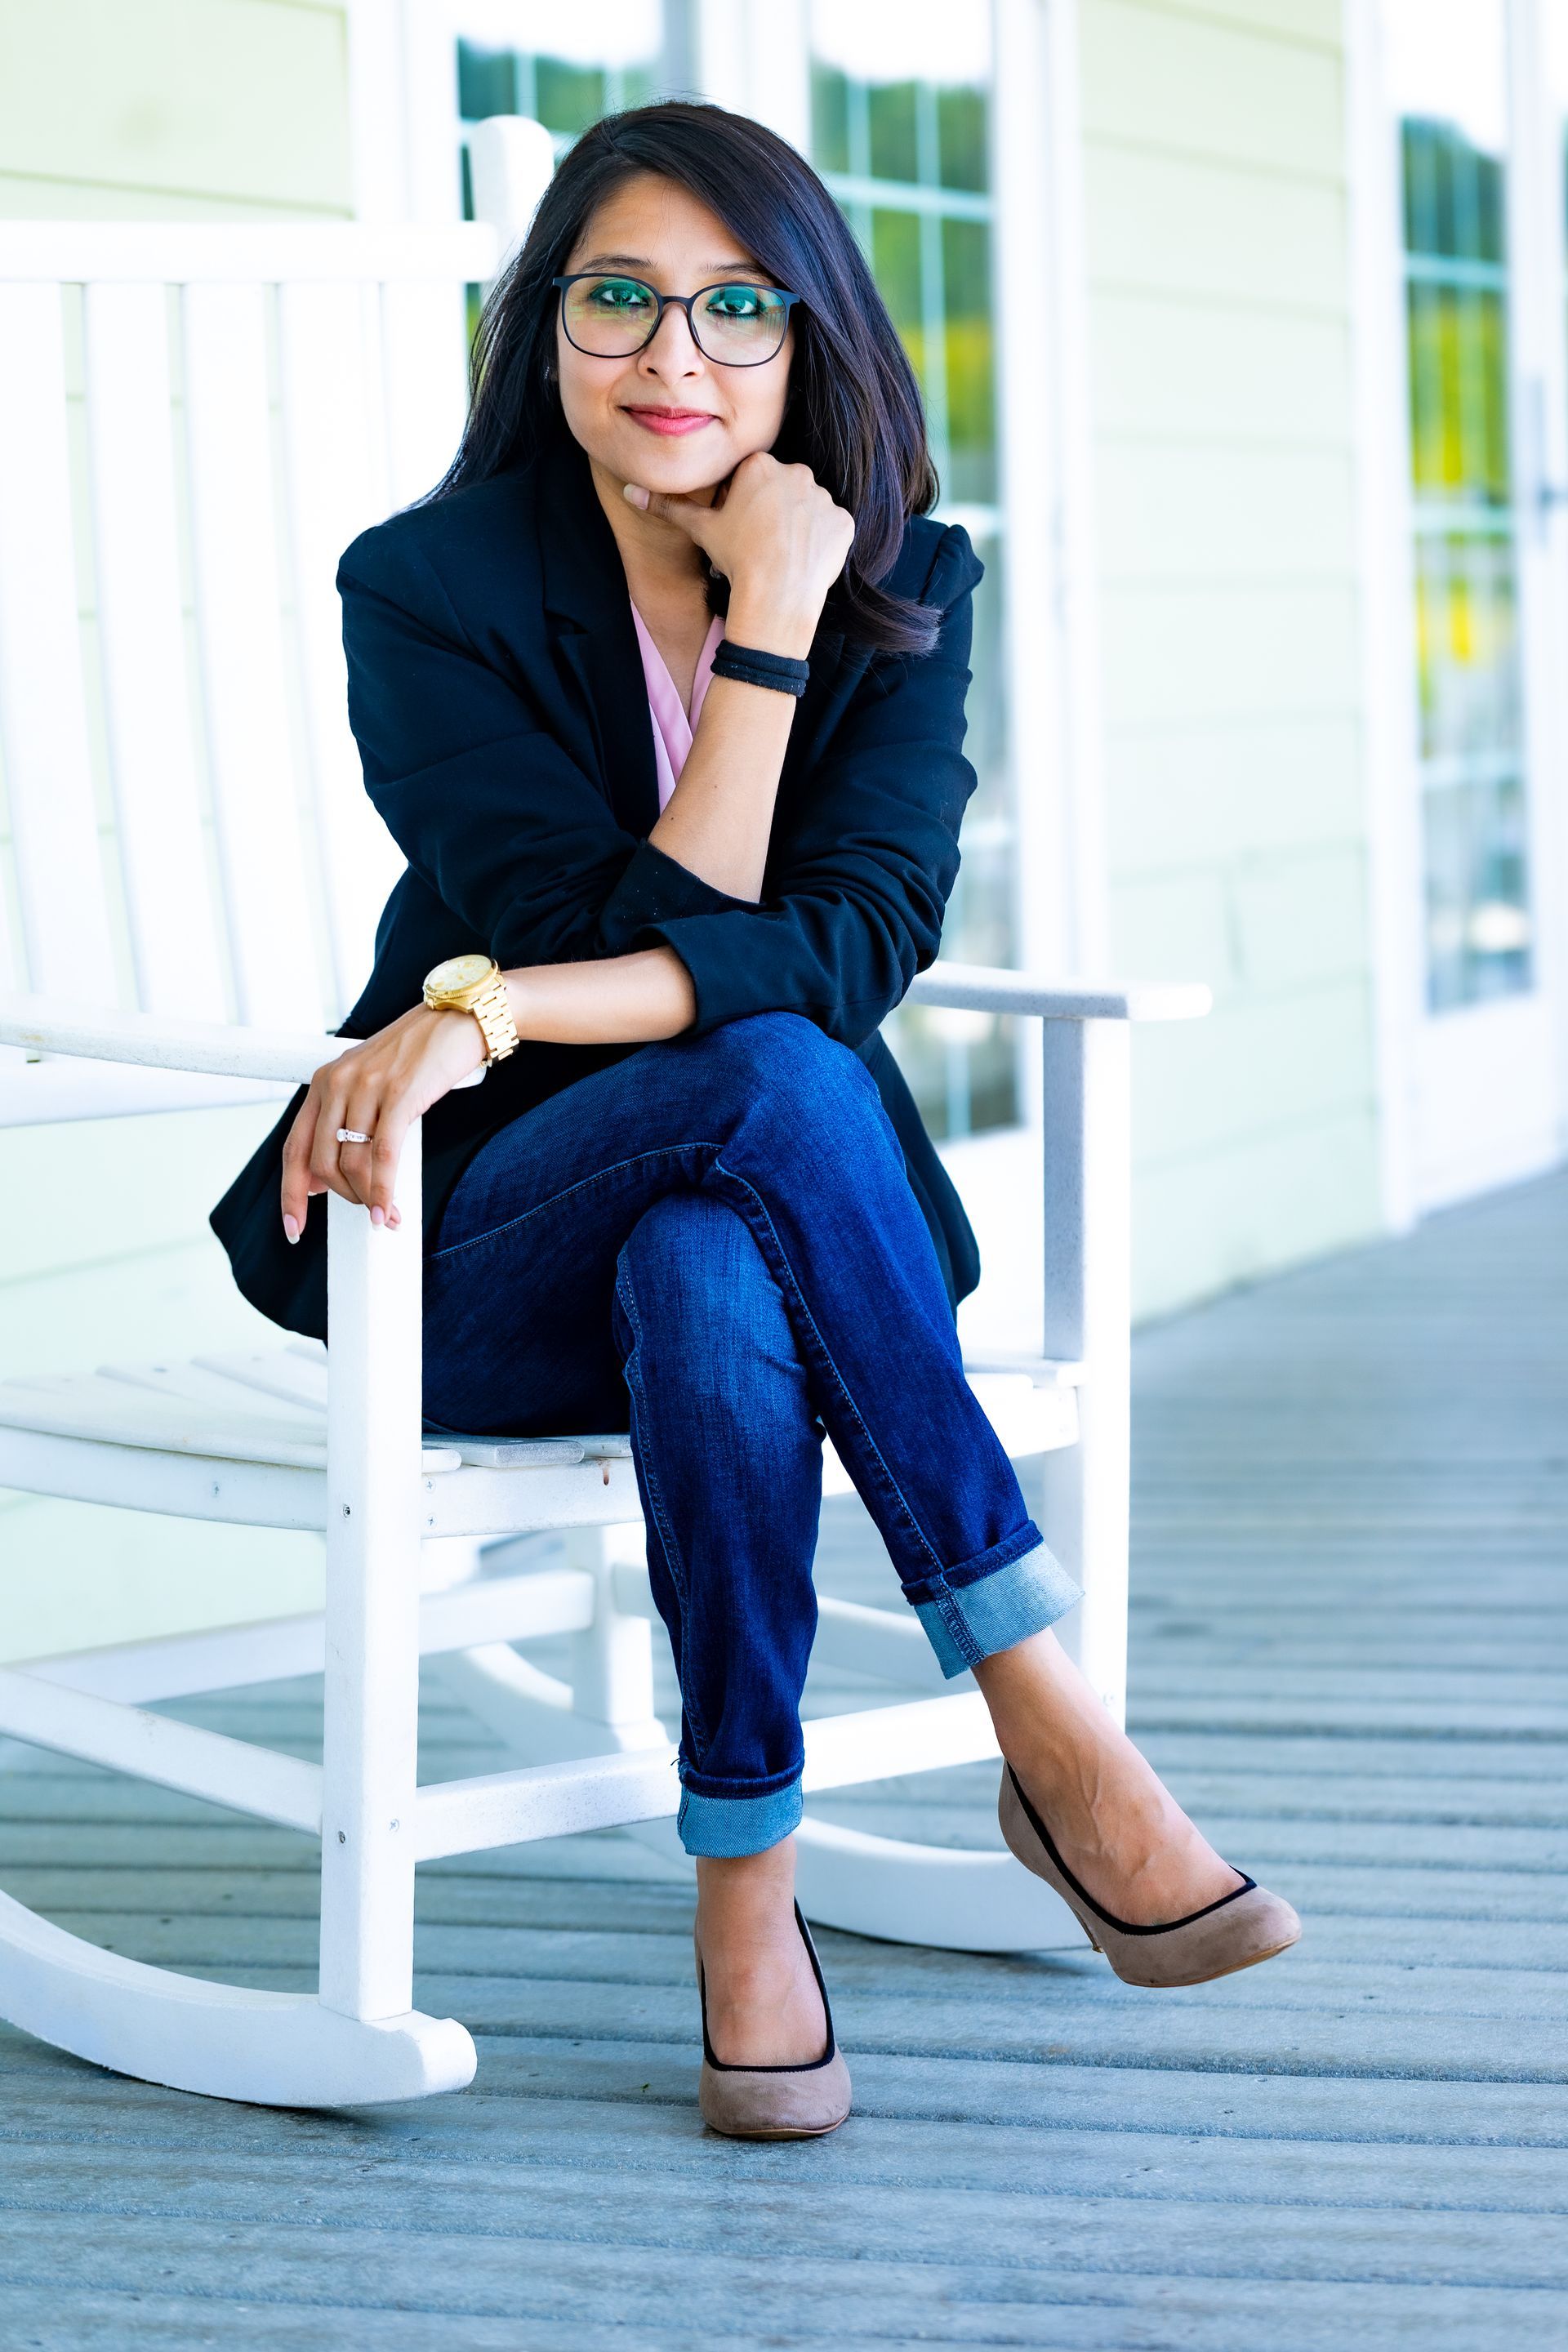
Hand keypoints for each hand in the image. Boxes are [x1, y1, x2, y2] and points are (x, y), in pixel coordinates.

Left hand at [280, 1003, 484, 1240]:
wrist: (457, 1019)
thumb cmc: (417, 1054)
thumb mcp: (368, 1082)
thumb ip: (343, 1121)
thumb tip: (323, 1179)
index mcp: (324, 1082)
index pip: (295, 1148)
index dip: (291, 1194)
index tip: (293, 1228)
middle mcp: (337, 1083)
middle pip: (323, 1163)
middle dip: (345, 1198)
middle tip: (368, 1211)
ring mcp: (367, 1087)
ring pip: (352, 1163)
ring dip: (369, 1198)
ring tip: (386, 1213)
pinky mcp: (399, 1094)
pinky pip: (383, 1156)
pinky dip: (384, 1190)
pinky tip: (390, 1208)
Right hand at [624, 452, 853, 656]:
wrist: (775, 595)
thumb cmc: (736, 559)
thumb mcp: (700, 530)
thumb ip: (669, 506)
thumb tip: (630, 490)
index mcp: (760, 465)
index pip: (751, 477)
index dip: (742, 503)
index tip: (739, 527)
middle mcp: (796, 472)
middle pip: (780, 489)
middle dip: (771, 511)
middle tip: (760, 544)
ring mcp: (823, 497)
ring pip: (806, 508)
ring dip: (797, 526)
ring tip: (781, 554)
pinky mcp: (843, 522)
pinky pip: (830, 528)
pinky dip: (820, 542)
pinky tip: (803, 560)